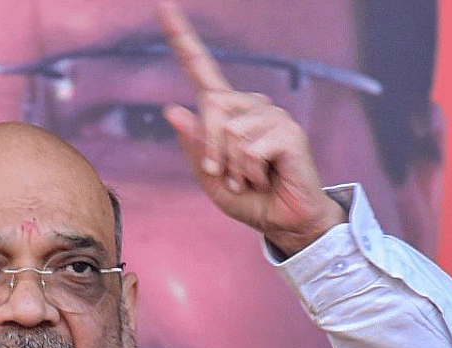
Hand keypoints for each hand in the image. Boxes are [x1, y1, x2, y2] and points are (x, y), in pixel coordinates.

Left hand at [157, 1, 346, 255]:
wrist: (285, 222)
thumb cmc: (249, 198)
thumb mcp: (209, 178)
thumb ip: (192, 147)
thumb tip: (172, 109)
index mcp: (227, 112)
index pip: (201, 68)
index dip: (181, 37)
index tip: (163, 4)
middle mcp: (250, 105)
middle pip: (211, 108)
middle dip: (210, 151)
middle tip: (229, 176)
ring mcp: (272, 115)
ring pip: (229, 131)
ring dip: (232, 166)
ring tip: (252, 177)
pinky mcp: (288, 131)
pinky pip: (249, 146)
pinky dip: (249, 170)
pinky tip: (266, 176)